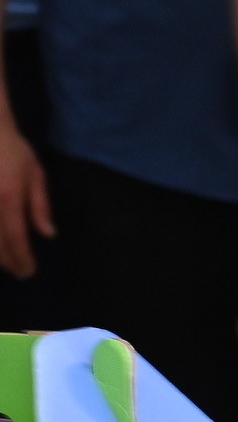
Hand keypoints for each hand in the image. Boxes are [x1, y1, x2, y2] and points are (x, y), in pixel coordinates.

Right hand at [0, 124, 52, 280]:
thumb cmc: (12, 149)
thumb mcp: (34, 173)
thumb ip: (40, 205)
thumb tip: (48, 234)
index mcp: (9, 196)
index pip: (16, 237)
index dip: (22, 258)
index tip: (29, 271)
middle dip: (7, 262)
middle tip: (19, 272)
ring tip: (6, 263)